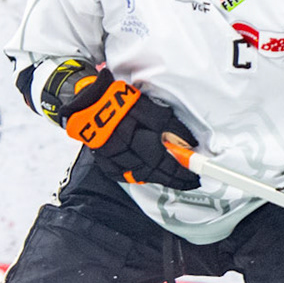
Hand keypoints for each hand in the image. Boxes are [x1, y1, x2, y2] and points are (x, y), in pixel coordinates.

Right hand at [39, 60, 198, 188]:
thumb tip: (189, 143)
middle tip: (189, 181)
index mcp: (137, 123)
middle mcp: (125, 141)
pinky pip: (127, 175)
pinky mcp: (105, 161)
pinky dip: (142, 177)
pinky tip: (153, 177)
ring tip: (176, 181)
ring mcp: (113, 153)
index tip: (196, 172)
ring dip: (162, 179)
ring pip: (142, 173)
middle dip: (175, 176)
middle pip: (156, 166)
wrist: (87, 104)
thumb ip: (170, 124)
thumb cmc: (121, 101)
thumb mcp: (148, 105)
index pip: (167, 152)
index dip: (183, 167)